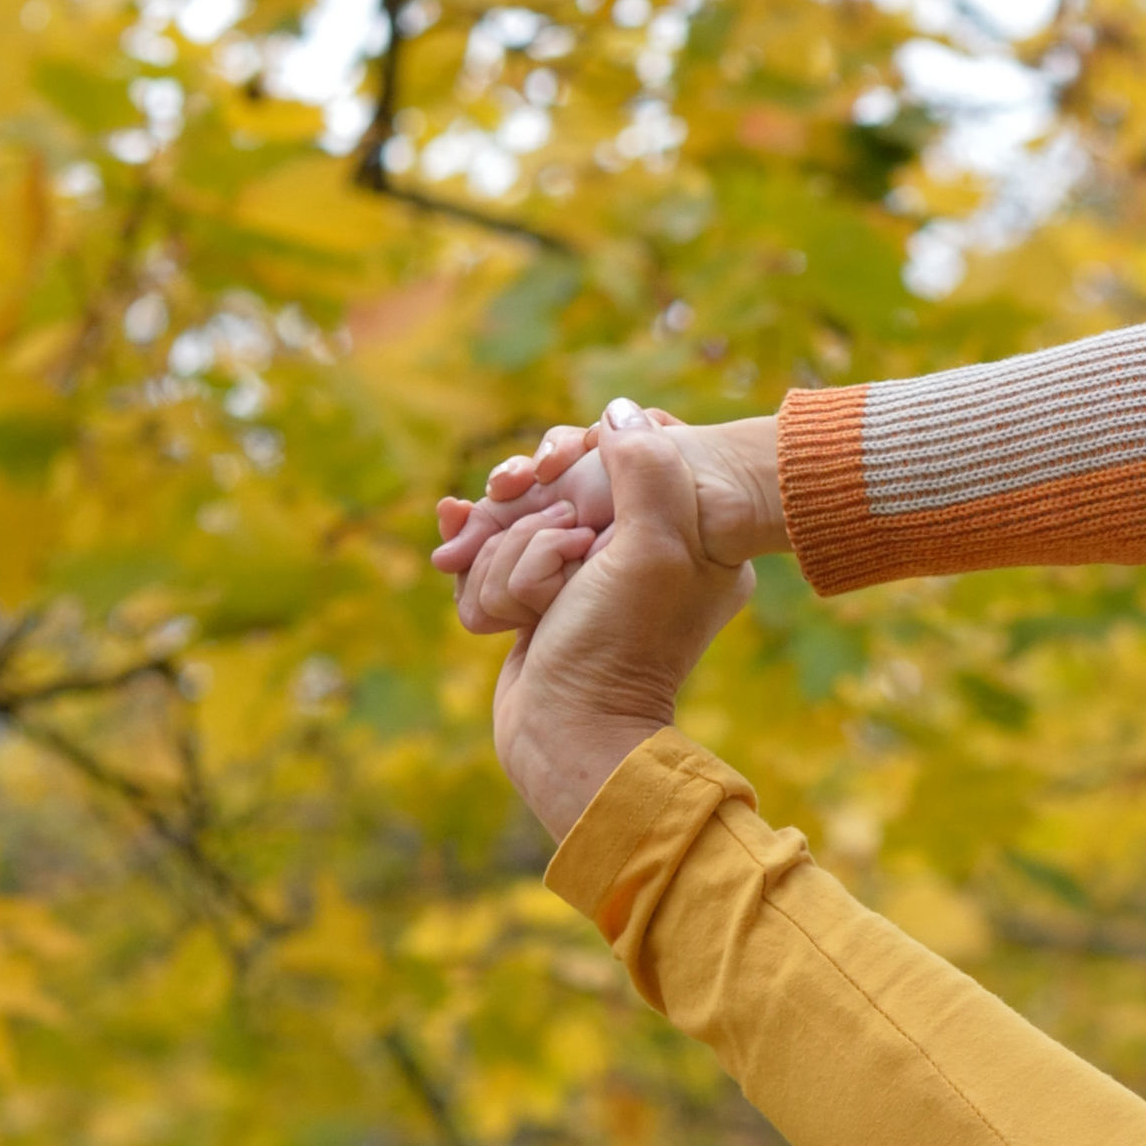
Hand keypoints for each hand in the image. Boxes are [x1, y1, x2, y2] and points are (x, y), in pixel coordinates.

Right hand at [432, 405, 788, 629]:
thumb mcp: (652, 549)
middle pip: (561, 488)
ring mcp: (590, 574)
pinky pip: (500, 555)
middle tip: (559, 569)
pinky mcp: (546, 597)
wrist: (568, 735)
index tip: (566, 505)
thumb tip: (619, 410)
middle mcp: (646, 548)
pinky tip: (451, 546)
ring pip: (521, 522)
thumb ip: (645, 467)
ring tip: (535, 611)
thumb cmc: (615, 646)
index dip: (578, 469)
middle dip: (533, 531)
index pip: (627, 454)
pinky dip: (485, 567)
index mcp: (693, 534)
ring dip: (510, 564)